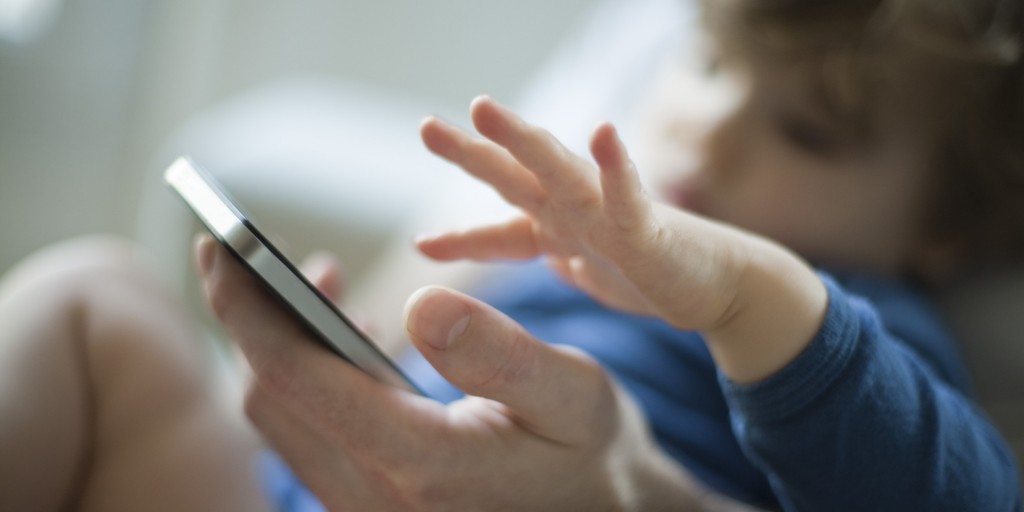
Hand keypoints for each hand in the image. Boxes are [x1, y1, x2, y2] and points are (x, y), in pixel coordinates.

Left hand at [196, 236, 713, 510]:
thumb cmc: (592, 455)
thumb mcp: (573, 395)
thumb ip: (501, 355)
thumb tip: (421, 302)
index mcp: (421, 465)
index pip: (298, 379)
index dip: (248, 307)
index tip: (221, 246)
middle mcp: (376, 498)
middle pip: (271, 399)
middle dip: (247, 317)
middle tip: (245, 248)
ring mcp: (366, 508)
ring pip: (283, 421)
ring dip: (278, 344)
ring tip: (315, 278)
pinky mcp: (370, 502)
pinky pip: (310, 436)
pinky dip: (308, 376)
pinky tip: (350, 334)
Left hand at [418, 97, 826, 382]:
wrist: (723, 285)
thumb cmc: (656, 273)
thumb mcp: (592, 273)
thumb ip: (561, 258)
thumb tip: (538, 256)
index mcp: (559, 231)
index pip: (501, 232)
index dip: (461, 238)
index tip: (423, 244)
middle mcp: (577, 215)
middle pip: (515, 181)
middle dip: (472, 153)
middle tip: (426, 127)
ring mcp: (610, 216)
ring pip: (560, 173)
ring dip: (523, 141)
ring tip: (484, 109)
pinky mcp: (649, 228)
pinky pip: (629, 196)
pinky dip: (616, 166)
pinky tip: (603, 133)